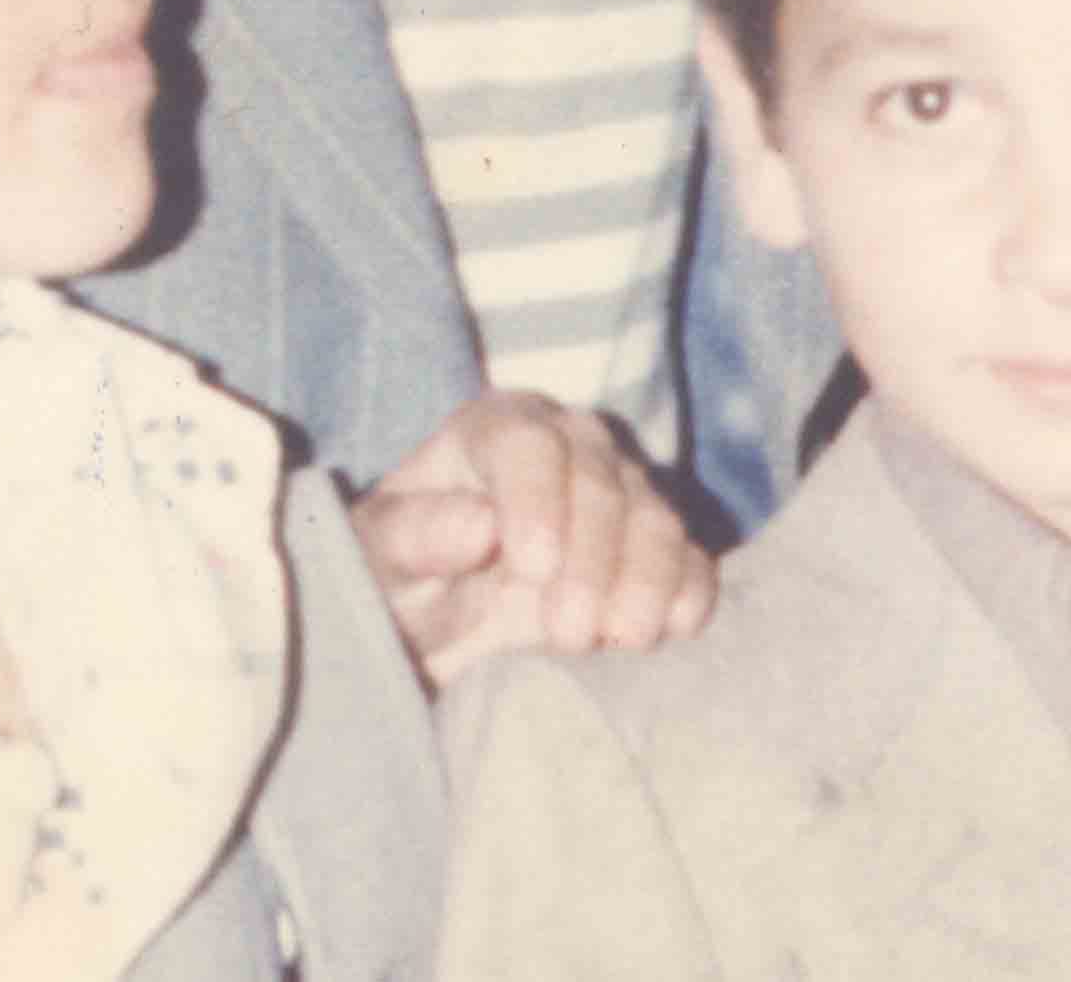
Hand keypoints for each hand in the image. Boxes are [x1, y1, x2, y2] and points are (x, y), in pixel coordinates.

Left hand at [350, 389, 713, 686]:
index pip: (528, 443)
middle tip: (570, 631)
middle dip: (592, 559)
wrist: (436, 626)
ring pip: (654, 516)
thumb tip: (479, 524)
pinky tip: (675, 629)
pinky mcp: (652, 549)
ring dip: (647, 578)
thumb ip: (414, 535)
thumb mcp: (380, 559)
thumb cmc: (400, 576)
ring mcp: (620, 493)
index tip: (532, 569)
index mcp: (494, 429)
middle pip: (600, 480)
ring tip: (623, 640)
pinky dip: (690, 591)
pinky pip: (691, 558)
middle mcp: (568, 445)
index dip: (536, 500)